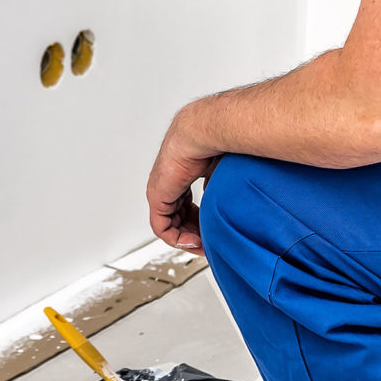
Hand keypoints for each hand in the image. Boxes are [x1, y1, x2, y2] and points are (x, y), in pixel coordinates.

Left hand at [145, 110, 220, 253]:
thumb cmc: (214, 146)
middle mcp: (168, 185)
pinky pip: (162, 228)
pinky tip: (194, 241)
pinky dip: (177, 239)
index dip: (201, 223)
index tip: (214, 233)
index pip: (187, 207)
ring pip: (170, 226)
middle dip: (195, 235)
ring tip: (204, 246)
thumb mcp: (219, 176)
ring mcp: (160, 191)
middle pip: (178, 219)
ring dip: (187, 240)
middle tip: (209, 246)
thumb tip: (223, 210)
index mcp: (182, 177)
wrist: (202, 134)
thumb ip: (217, 193)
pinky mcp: (157, 197)